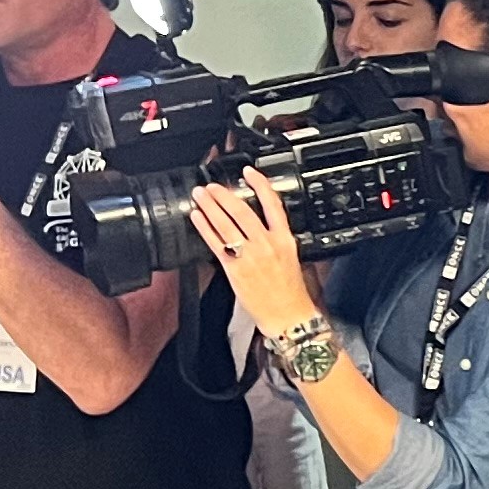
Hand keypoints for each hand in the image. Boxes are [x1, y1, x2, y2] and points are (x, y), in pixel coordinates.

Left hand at [188, 168, 320, 329]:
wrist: (287, 316)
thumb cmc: (290, 290)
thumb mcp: (291, 256)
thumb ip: (275, 238)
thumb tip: (258, 223)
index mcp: (284, 239)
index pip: (273, 204)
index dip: (259, 184)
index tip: (248, 172)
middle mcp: (267, 244)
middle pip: (242, 211)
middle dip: (223, 195)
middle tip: (211, 186)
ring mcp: (250, 256)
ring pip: (226, 224)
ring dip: (210, 206)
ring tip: (200, 196)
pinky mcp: (235, 269)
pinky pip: (216, 243)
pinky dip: (205, 228)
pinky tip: (197, 218)